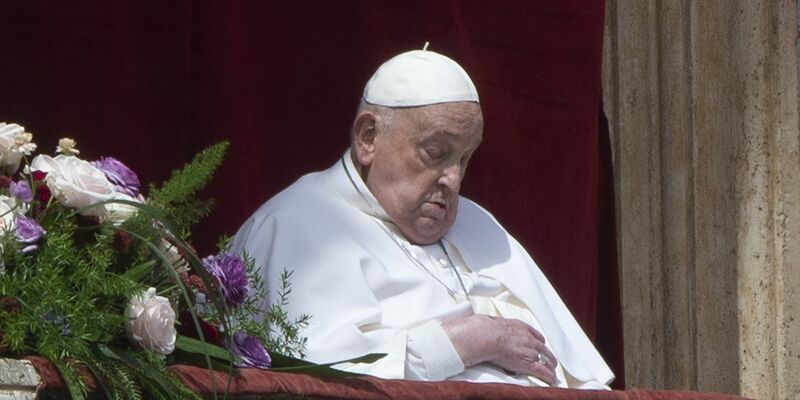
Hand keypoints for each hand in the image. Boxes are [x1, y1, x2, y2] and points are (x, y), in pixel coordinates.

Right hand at [442, 314, 557, 384]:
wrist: (486, 336)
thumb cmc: (484, 330)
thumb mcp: (492, 323)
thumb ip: (493, 325)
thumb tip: (481, 324)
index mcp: (520, 327)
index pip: (534, 335)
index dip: (537, 342)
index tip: (538, 345)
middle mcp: (528, 338)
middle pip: (542, 347)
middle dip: (547, 353)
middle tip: (549, 359)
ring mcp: (530, 350)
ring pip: (546, 358)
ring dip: (550, 364)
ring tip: (552, 370)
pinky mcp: (529, 363)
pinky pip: (543, 371)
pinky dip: (549, 376)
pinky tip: (551, 380)